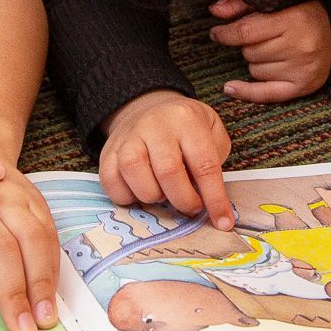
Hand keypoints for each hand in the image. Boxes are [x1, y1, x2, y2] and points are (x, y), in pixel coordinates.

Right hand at [99, 90, 235, 229]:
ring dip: (153, 197)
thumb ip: (215, 161)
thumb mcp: (212, 131)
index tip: (223, 222)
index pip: (204, 164)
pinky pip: (111, 182)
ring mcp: (127, 137)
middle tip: (191, 207)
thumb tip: (211, 200)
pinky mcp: (107, 151)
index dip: (214, 198)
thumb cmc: (186, 128)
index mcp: (186, 119)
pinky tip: (140, 193)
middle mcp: (154, 125)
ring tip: (163, 194)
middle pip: (168, 172)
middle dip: (183, 200)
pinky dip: (126, 197)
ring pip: (136, 175)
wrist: (148, 108)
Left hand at [209, 0, 330, 102]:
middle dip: (248, 45)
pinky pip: (266, 94)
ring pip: (255, 70)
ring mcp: (303, 68)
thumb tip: (215, 11)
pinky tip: (231, 87)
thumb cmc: (302, 13)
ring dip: (256, 61)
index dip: (225, 33)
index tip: (216, 33)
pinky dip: (247, 92)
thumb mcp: (276, 0)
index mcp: (294, 19)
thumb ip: (243, 3)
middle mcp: (300, 46)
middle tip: (263, 37)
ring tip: (274, 50)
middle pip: (250, 52)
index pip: (246, 32)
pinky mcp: (304, 85)